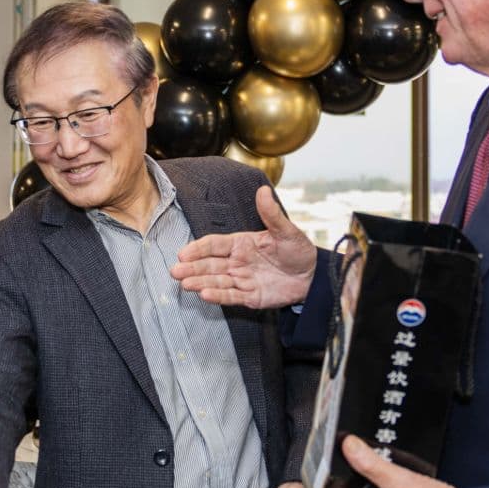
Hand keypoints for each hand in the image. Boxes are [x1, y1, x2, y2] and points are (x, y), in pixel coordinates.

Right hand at [171, 185, 315, 308]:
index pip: (214, 245)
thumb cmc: (298, 250)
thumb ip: (271, 214)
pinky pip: (231, 296)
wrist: (313, 276)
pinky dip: (218, 296)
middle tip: (175, 271)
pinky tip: (204, 294)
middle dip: (192, 268)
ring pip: (216, 280)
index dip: (198, 248)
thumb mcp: (286, 231)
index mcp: (241, 243)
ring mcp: (242, 279)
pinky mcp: (250, 297)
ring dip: (200, 282)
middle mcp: (237, 261)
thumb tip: (263, 190)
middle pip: (210, 264)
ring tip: (185, 284)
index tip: (183, 253)